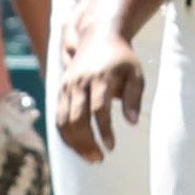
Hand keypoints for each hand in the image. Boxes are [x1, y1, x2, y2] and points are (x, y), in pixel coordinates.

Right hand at [52, 30, 145, 162]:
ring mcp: (67, 86)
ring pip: (64, 121)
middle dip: (86, 142)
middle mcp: (79, 82)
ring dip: (75, 143)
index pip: (98, 108)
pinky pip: (58, 118)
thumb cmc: (122, 59)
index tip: (111, 147)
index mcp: (100, 77)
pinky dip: (66, 136)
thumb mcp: (135, 74)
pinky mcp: (60, 91)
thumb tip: (132, 123)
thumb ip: (134, 98)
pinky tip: (79, 147)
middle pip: (77, 118)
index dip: (103, 130)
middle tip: (99, 158)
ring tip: (91, 157)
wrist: (98, 36)